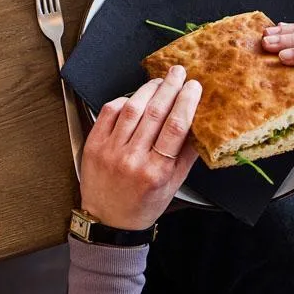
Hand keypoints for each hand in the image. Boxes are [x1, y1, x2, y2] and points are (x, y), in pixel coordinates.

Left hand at [79, 66, 200, 229]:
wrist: (108, 221)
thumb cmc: (142, 204)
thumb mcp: (173, 185)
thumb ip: (186, 155)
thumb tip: (200, 126)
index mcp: (156, 170)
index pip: (175, 127)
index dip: (186, 102)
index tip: (194, 87)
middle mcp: (132, 158)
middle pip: (154, 113)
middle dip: (169, 87)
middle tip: (178, 72)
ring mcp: (110, 150)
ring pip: (131, 109)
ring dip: (147, 90)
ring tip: (159, 81)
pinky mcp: (93, 144)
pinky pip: (108, 113)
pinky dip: (122, 100)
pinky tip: (133, 97)